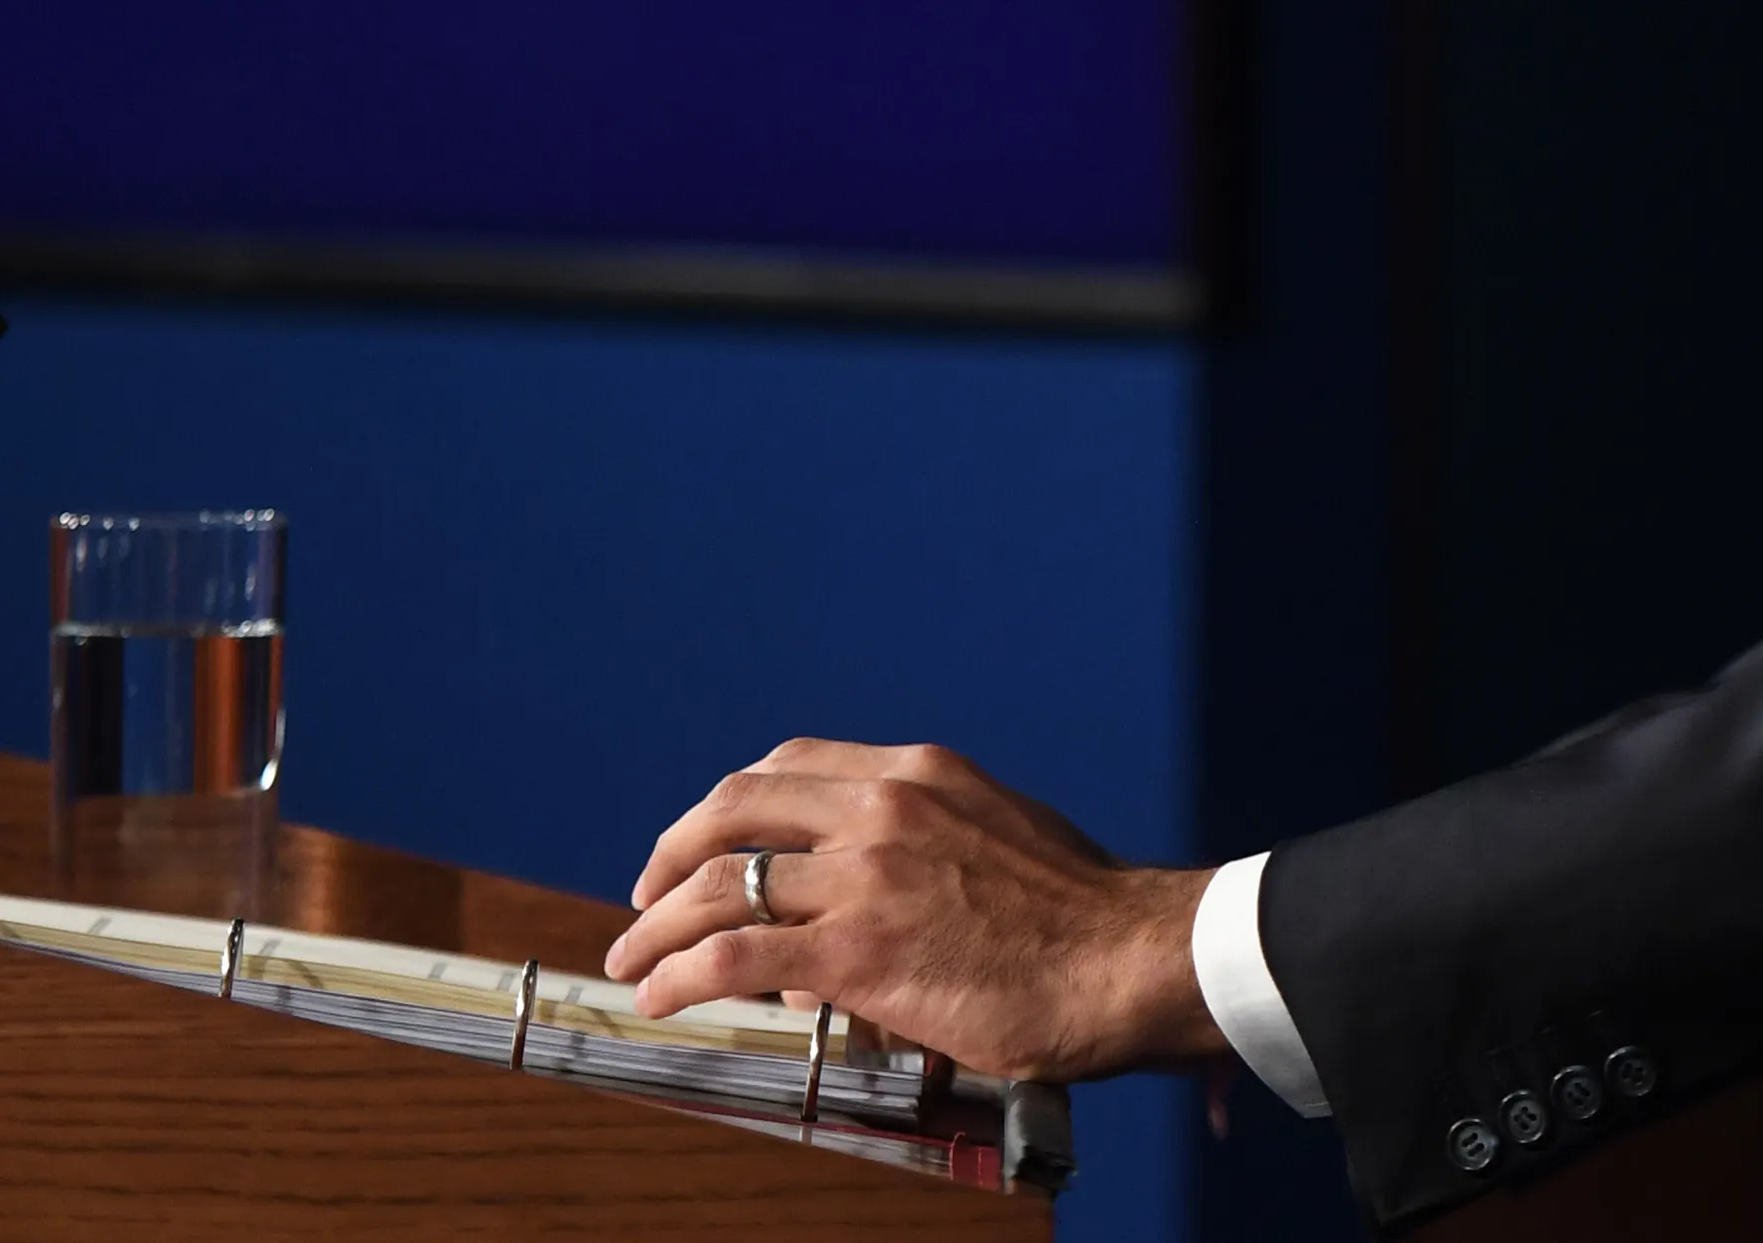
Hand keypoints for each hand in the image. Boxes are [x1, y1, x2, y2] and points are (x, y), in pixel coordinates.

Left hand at [602, 738, 1226, 1084]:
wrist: (1129, 959)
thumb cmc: (1084, 917)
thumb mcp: (1001, 839)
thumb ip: (929, 854)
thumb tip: (878, 901)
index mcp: (919, 775)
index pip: (790, 766)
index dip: (730, 805)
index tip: (710, 842)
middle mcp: (883, 809)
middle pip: (734, 807)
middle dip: (673, 851)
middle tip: (648, 894)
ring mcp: (867, 876)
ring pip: (721, 881)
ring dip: (658, 922)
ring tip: (633, 957)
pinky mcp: (858, 951)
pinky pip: (734, 954)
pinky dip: (680, 974)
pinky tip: (662, 996)